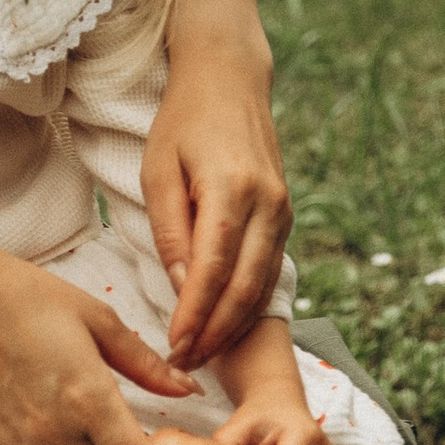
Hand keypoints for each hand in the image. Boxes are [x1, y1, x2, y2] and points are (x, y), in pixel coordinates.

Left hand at [142, 39, 291, 368]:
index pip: (213, 269)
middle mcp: (268, 204)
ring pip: (262, 285)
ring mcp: (283, 210)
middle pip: (245, 287)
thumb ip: (170, 230)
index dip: (194, 314)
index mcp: (232, 189)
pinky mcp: (286, 215)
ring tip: (201, 352)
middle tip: (186, 363)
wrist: (229, 81)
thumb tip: (183, 287)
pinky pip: (268, 270)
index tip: (173, 347)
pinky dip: (248, 303)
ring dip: (234, 325)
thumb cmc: (182, 123)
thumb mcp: (158, 170)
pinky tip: (224, 323)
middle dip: (216, 332)